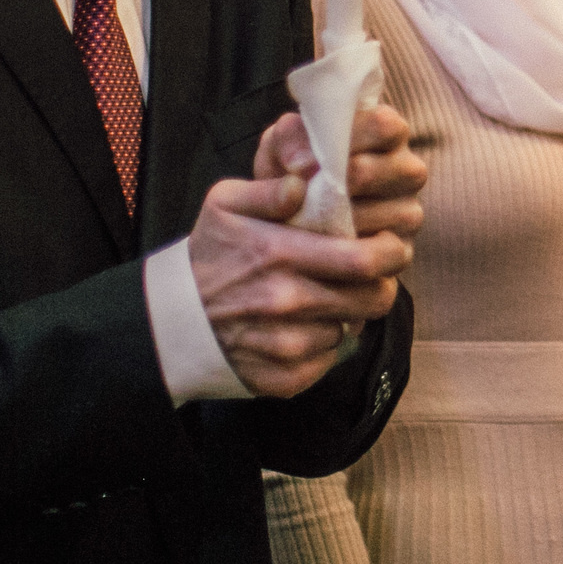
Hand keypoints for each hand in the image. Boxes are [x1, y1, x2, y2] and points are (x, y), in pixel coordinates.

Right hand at [191, 110, 422, 399]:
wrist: (171, 322)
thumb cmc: (209, 255)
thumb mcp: (225, 204)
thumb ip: (270, 187)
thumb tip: (304, 184)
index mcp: (280, 254)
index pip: (365, 260)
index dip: (391, 251)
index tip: (389, 244)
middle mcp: (287, 303)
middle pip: (374, 299)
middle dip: (382, 283)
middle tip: (369, 273)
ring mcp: (286, 346)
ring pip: (353, 329)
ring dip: (347, 313)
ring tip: (324, 297)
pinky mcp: (285, 379)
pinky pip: (329, 360)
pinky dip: (324, 345)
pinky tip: (302, 327)